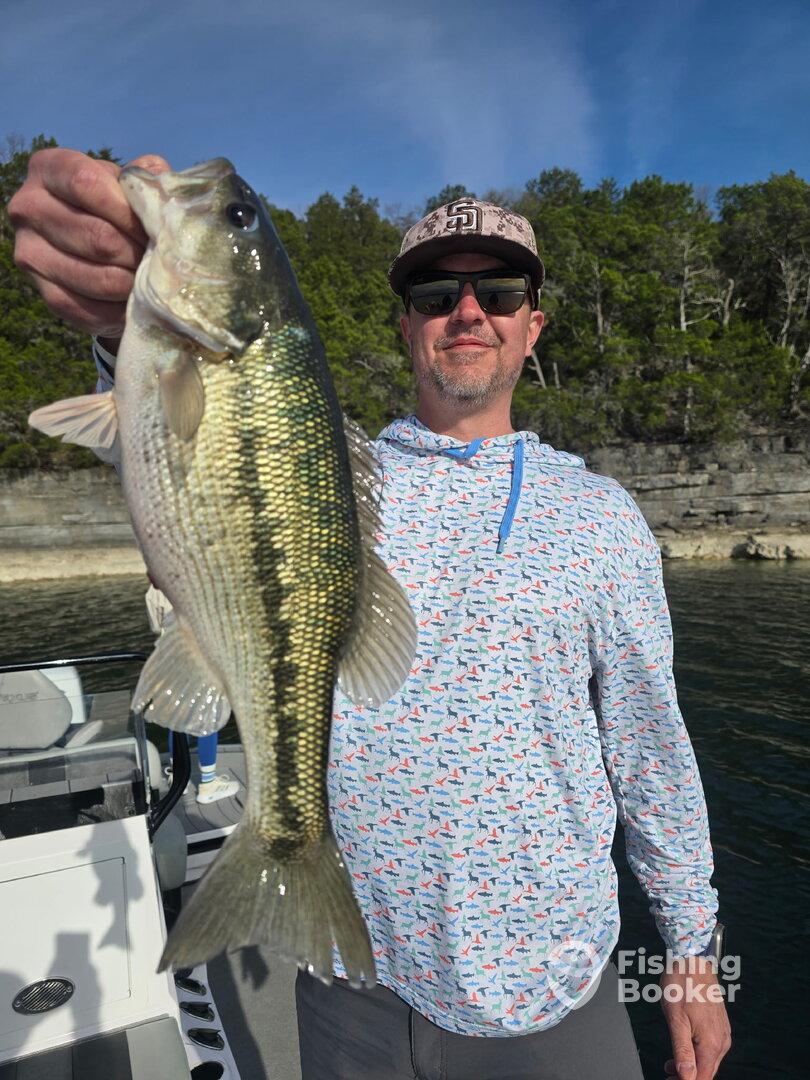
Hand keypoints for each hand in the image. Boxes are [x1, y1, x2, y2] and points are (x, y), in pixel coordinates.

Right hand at [8, 148, 169, 342]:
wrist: (103, 251)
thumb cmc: (120, 208)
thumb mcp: (131, 185)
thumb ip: (145, 179)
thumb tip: (158, 182)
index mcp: (48, 169)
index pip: (85, 184)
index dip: (127, 209)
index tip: (154, 226)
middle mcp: (28, 208)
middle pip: (97, 237)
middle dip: (138, 252)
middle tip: (161, 259)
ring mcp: (31, 254)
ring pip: (98, 278)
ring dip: (134, 283)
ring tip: (151, 278)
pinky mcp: (46, 295)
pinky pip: (92, 309)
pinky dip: (121, 308)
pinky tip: (135, 299)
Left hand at [661, 959, 731, 1078]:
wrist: (691, 959)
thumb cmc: (681, 984)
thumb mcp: (676, 1020)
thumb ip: (682, 1051)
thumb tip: (687, 1077)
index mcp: (712, 1043)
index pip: (702, 1077)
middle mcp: (722, 1041)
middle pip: (707, 1071)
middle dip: (687, 1076)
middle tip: (666, 1073)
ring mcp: (722, 1032)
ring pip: (708, 1060)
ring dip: (691, 1066)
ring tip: (670, 1063)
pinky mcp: (719, 1024)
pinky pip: (710, 1047)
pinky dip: (697, 1053)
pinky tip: (684, 1048)